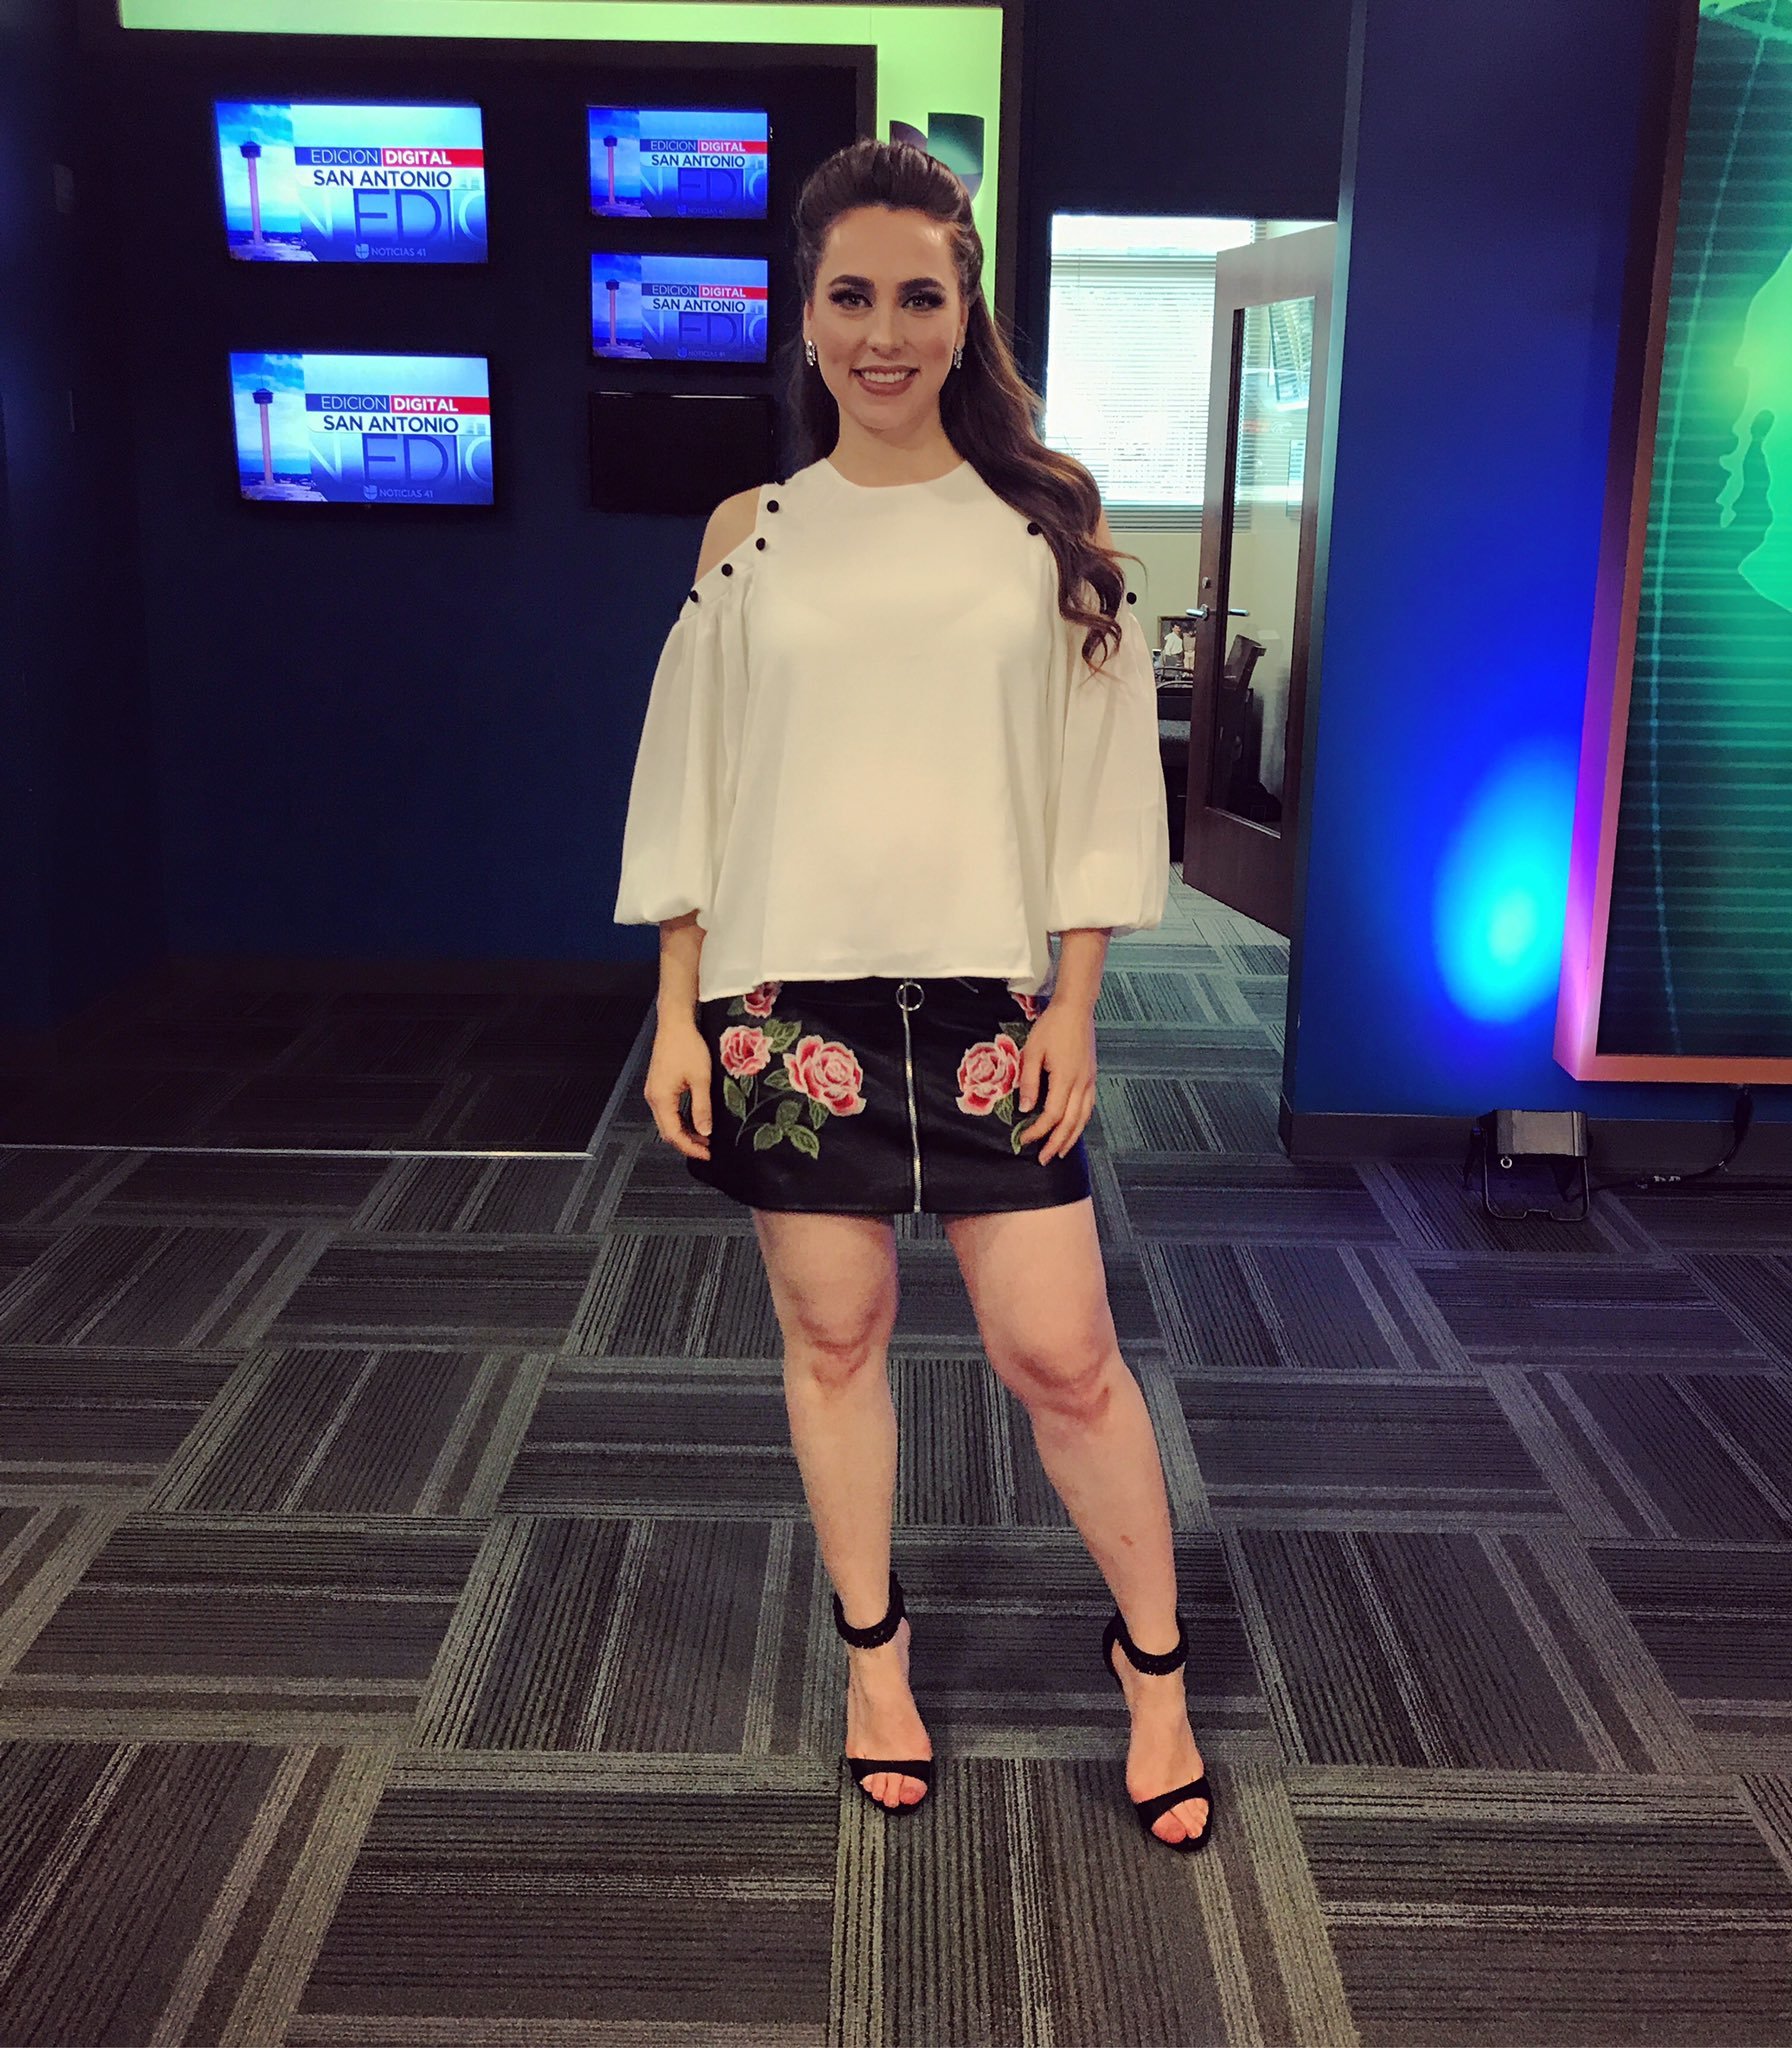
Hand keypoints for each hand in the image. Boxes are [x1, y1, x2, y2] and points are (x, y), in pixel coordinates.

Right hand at [644, 1015, 712, 1160]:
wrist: (675, 1023)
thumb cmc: (687, 1045)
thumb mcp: (701, 1079)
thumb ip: (702, 1108)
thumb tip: (705, 1131)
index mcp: (661, 1098)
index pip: (673, 1134)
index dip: (690, 1148)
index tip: (706, 1154)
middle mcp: (653, 1097)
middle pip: (667, 1131)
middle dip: (687, 1143)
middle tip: (707, 1149)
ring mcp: (654, 1091)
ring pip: (667, 1122)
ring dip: (684, 1132)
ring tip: (705, 1137)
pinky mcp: (659, 1085)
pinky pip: (668, 1110)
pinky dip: (681, 1120)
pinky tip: (695, 1120)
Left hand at [1015, 1002, 1096, 1164]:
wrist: (1076, 1009)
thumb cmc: (1051, 1027)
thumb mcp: (1032, 1051)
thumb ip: (1028, 1081)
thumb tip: (1025, 1109)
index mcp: (1065, 1079)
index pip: (1051, 1115)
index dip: (1038, 1130)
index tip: (1024, 1139)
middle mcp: (1081, 1084)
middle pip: (1070, 1123)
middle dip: (1056, 1143)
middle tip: (1043, 1159)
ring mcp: (1089, 1081)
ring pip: (1083, 1118)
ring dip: (1071, 1137)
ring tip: (1060, 1152)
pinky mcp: (1092, 1076)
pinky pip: (1089, 1107)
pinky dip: (1081, 1122)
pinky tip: (1073, 1129)